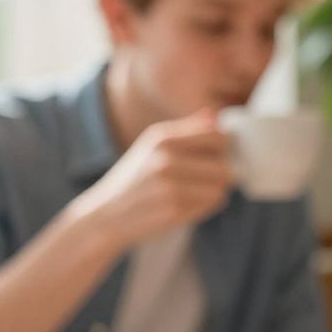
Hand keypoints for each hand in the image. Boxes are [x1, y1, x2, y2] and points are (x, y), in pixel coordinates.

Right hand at [70, 107, 232, 252]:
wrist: (107, 214)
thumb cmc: (135, 179)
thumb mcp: (153, 146)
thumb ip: (187, 131)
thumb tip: (214, 116)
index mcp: (163, 138)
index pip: (218, 137)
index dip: (222, 149)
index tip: (212, 157)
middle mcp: (166, 159)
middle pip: (224, 167)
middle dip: (219, 176)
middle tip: (203, 180)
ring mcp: (170, 186)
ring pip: (221, 188)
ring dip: (213, 193)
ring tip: (193, 193)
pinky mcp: (174, 210)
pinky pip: (211, 206)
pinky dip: (204, 207)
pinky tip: (186, 205)